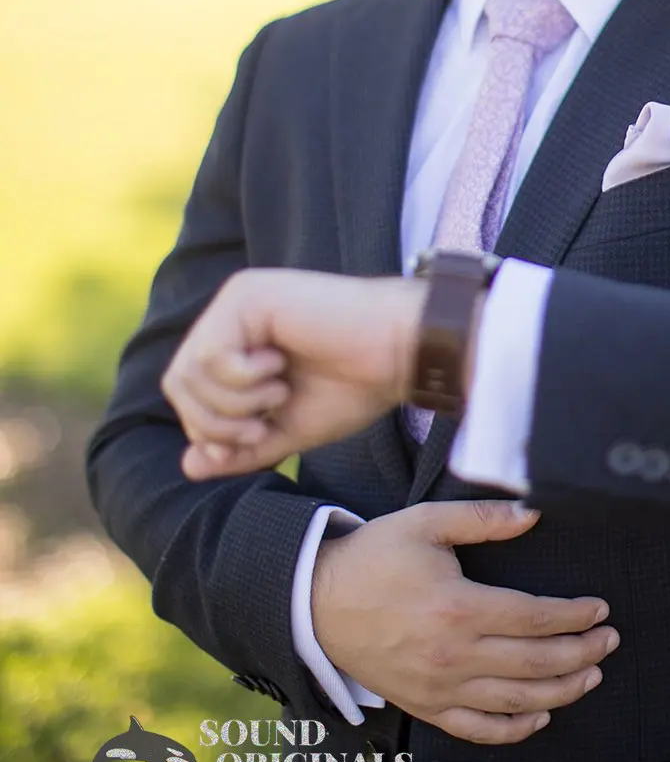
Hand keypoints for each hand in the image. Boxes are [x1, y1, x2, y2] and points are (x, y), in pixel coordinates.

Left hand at [160, 268, 424, 479]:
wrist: (399, 354)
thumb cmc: (354, 387)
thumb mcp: (287, 429)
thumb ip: (238, 446)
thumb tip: (188, 466)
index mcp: (238, 340)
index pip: (187, 393)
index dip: (209, 430)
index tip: (256, 437)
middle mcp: (230, 314)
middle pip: (178, 383)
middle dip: (215, 422)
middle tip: (262, 424)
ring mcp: (237, 300)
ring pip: (188, 371)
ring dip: (233, 402)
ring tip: (277, 393)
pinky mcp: (247, 295)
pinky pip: (210, 355)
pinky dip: (241, 379)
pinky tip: (278, 368)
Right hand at [311, 499, 620, 744]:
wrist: (317, 601)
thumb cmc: (375, 557)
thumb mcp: (426, 523)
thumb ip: (484, 519)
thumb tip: (533, 513)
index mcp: (459, 607)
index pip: (535, 618)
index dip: (574, 616)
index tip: (599, 609)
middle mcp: (454, 655)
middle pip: (535, 663)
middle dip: (581, 653)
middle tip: (609, 642)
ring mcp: (439, 687)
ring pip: (515, 701)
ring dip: (561, 690)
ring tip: (591, 676)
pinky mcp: (425, 706)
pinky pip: (477, 730)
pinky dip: (514, 728)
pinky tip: (540, 716)